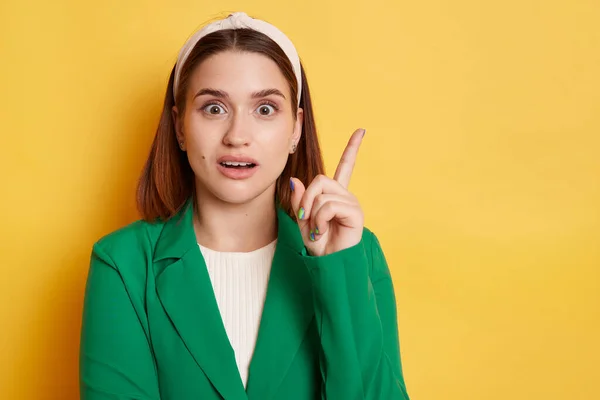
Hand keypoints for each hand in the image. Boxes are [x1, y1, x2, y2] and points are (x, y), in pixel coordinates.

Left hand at [290, 128, 365, 256]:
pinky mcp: (355, 212)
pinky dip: (319, 220)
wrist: (329, 263)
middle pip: (320, 180)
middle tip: (304, 219)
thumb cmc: (319, 245)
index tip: (361, 130)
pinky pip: (329, 206)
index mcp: (335, 195)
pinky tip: (323, 231)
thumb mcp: (302, 220)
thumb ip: (299, 200)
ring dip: (312, 214)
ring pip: (321, 195)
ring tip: (316, 230)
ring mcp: (351, 203)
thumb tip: (296, 180)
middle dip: (306, 199)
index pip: (345, 166)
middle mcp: (346, 196)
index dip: (352, 148)